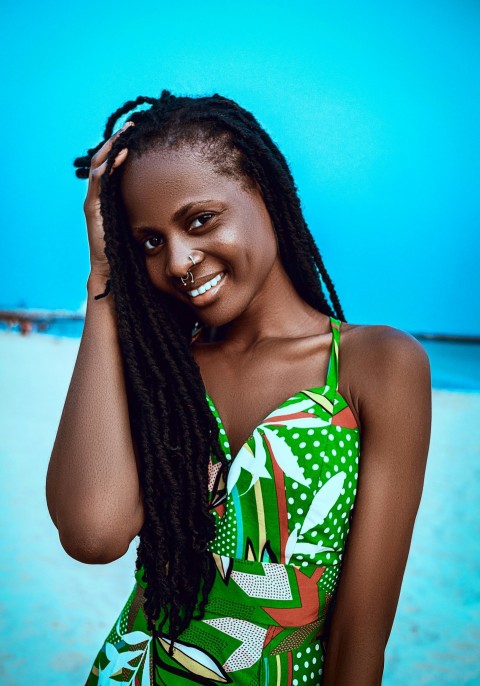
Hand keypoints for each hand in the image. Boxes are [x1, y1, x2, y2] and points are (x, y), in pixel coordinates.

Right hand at [83, 121, 133, 277]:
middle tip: (130, 126)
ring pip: (99, 166)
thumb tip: (172, 196)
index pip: (113, 165)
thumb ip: (148, 207)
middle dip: (116, 141)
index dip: (122, 147)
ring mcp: (94, 201)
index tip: (136, 133)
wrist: (114, 269)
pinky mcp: (93, 208)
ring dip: (112, 148)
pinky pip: (99, 181)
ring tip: (125, 135)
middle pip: (104, 160)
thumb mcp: (142, 221)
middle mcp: (99, 195)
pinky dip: (109, 166)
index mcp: (110, 196)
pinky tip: (121, 156)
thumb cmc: (130, 249)